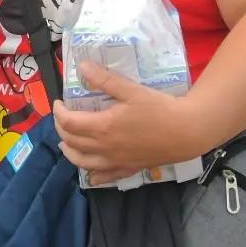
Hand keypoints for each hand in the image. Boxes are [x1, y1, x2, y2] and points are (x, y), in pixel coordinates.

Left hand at [52, 61, 206, 185]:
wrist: (187, 131)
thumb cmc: (159, 108)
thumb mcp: (131, 90)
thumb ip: (104, 80)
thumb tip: (82, 68)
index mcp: (103, 127)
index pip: (69, 123)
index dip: (58, 112)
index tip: (59, 102)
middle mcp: (105, 148)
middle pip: (72, 142)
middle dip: (61, 129)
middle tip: (62, 117)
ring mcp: (116, 161)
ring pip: (83, 163)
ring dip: (70, 152)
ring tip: (66, 143)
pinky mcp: (129, 169)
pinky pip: (105, 178)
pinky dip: (93, 176)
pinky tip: (91, 174)